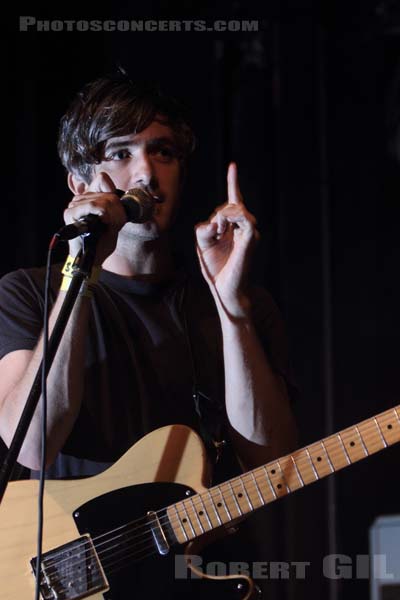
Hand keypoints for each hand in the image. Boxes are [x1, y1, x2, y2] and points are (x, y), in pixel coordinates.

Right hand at [64, 172, 126, 264]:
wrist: (94, 257)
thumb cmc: (103, 240)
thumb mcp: (115, 219)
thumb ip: (112, 202)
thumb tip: (109, 186)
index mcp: (90, 198)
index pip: (102, 179)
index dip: (114, 193)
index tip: (116, 212)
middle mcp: (80, 199)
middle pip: (106, 193)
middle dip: (116, 211)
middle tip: (115, 224)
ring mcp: (73, 205)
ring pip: (101, 200)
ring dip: (111, 216)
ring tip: (108, 227)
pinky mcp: (70, 213)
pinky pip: (92, 205)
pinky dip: (103, 215)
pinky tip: (103, 223)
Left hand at [195, 163, 258, 317]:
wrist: (225, 290)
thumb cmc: (215, 268)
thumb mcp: (202, 244)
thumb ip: (204, 229)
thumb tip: (216, 221)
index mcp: (233, 228)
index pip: (234, 201)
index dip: (233, 183)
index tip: (233, 165)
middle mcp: (244, 228)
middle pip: (229, 205)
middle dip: (217, 215)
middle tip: (213, 234)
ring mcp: (249, 233)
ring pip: (236, 208)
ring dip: (222, 216)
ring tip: (218, 232)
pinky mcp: (250, 240)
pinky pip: (244, 218)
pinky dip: (232, 217)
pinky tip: (222, 226)